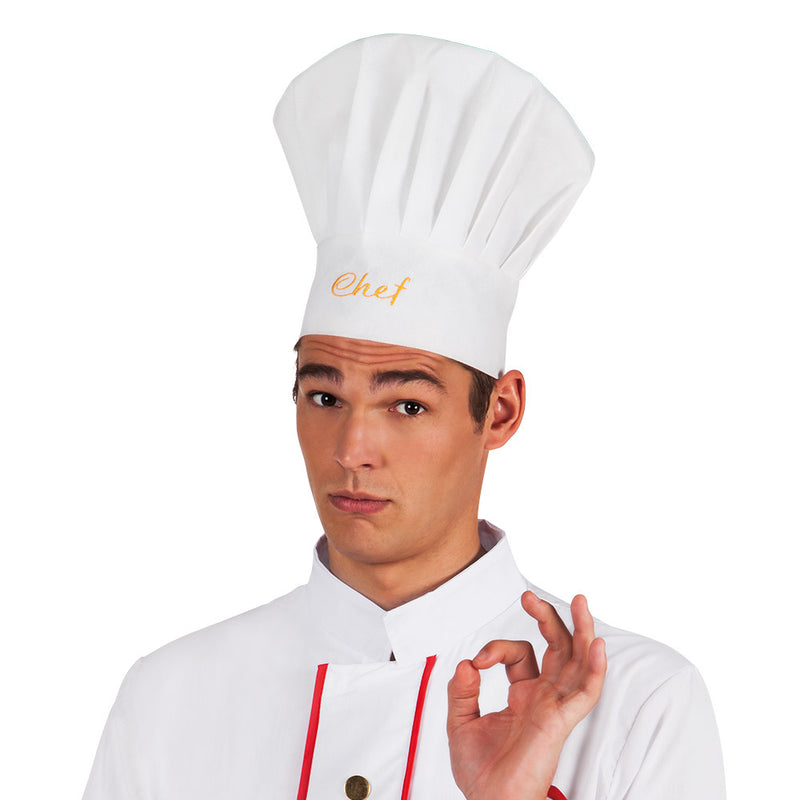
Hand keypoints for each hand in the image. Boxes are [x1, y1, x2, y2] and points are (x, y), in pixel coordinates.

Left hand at [446, 592, 605, 799]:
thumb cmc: (481, 772)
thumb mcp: (459, 722)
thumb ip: (461, 690)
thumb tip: (467, 663)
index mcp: (522, 695)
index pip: (519, 654)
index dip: (496, 648)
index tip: (476, 662)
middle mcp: (543, 697)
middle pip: (557, 648)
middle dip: (547, 618)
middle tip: (529, 597)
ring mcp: (554, 708)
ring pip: (578, 662)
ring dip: (582, 631)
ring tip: (580, 601)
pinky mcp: (560, 722)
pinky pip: (585, 693)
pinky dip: (594, 669)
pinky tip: (596, 645)